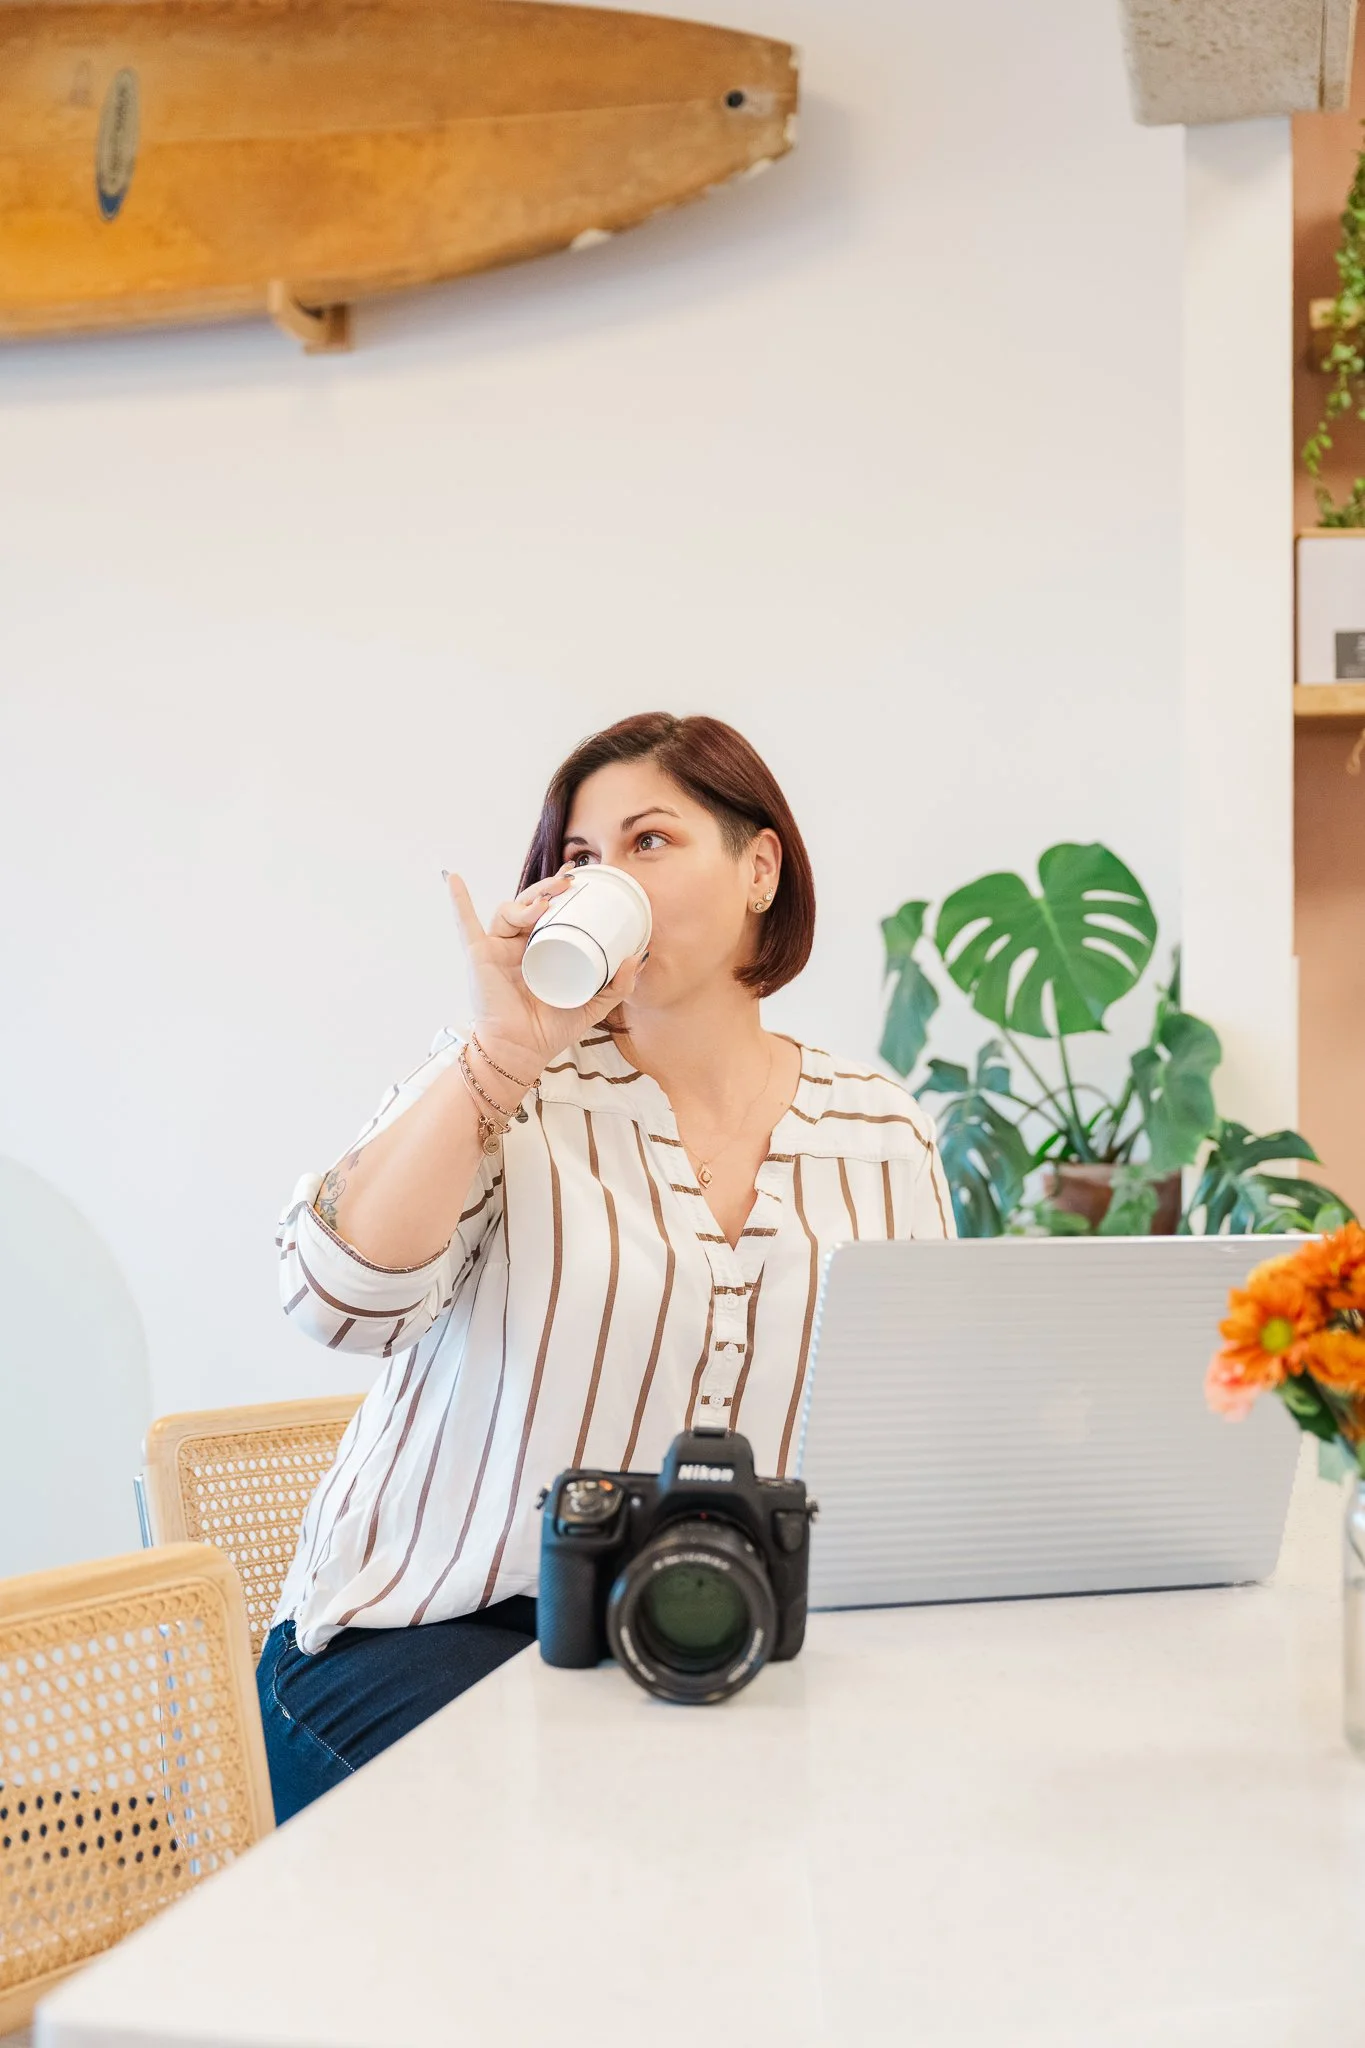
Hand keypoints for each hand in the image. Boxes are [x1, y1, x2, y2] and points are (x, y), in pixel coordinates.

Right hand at [444, 868, 645, 1085]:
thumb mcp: (593, 1005)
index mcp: (542, 950)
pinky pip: (465, 923)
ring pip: (508, 911)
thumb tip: (638, 956)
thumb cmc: (551, 1029)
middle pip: (529, 904)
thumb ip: (617, 985)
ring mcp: (496, 948)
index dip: (560, 892)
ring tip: (546, 902)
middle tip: (569, 882)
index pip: (550, 912)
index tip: (578, 877)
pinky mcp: (479, 956)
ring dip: (526, 901)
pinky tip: (453, 879)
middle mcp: (518, 945)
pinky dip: (458, 902)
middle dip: (548, 889)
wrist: (522, 1051)